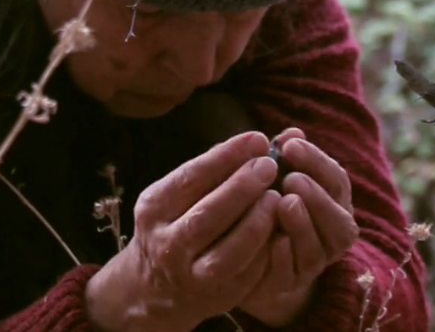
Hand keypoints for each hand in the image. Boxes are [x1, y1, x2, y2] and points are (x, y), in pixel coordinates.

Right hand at [85, 131, 282, 331]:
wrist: (158, 286)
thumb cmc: (178, 223)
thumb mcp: (178, 195)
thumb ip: (214, 167)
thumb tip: (260, 139)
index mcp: (154, 209)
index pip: (191, 177)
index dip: (227, 156)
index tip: (257, 139)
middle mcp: (167, 244)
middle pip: (209, 214)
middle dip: (243, 187)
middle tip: (270, 165)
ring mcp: (192, 274)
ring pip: (231, 249)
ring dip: (258, 221)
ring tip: (276, 198)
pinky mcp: (219, 295)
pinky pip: (250, 271)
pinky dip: (268, 248)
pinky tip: (281, 227)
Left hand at [237, 128, 358, 326]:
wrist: (253, 261)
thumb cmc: (268, 207)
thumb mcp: (275, 179)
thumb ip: (284, 158)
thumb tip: (291, 131)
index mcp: (333, 203)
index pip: (336, 180)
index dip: (317, 161)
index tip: (290, 144)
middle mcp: (331, 235)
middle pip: (338, 219)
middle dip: (316, 196)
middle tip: (291, 178)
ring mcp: (312, 263)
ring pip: (317, 248)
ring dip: (302, 225)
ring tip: (283, 204)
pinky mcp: (288, 285)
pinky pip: (290, 274)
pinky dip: (283, 257)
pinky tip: (271, 241)